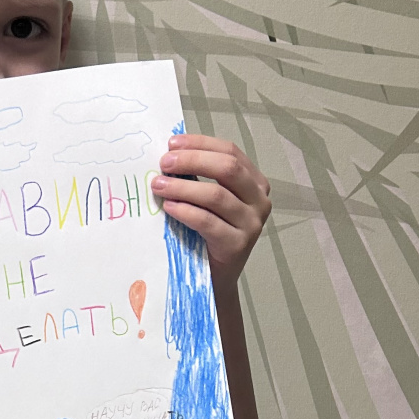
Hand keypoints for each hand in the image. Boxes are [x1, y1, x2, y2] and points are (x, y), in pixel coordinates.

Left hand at [150, 134, 270, 291]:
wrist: (215, 276)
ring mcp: (252, 223)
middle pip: (227, 168)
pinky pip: (208, 222)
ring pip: (216, 195)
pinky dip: (185, 211)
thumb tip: (169, 154)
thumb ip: (198, 177)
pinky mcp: (238, 245)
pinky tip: (169, 207)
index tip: (172, 143)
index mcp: (254, 182)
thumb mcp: (207, 200)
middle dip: (192, 161)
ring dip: (182, 187)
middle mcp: (259, 200)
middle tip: (164, 163)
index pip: (230, 152)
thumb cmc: (207, 233)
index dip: (200, 144)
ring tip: (158, 185)